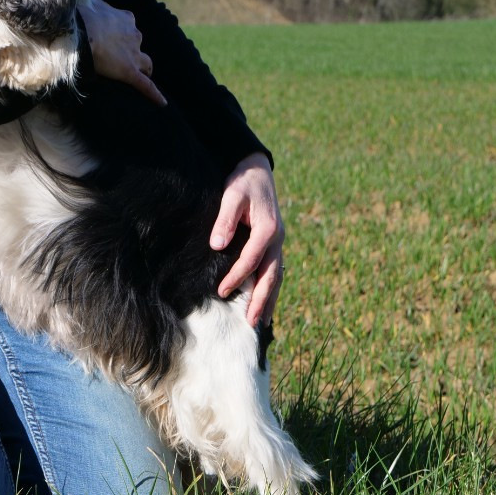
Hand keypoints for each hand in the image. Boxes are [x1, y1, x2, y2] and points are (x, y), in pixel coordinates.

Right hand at [78, 0, 166, 106]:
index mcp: (126, 19)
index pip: (129, 26)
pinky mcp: (131, 73)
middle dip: (133, 51)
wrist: (84, 31)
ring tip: (142, 75)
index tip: (115, 38)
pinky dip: (155, 94)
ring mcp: (134, 55)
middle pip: (138, 45)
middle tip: (121, 58)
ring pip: (146, 64)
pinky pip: (146, 86)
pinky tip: (162, 103)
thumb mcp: (90, 2)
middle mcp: (135, 36)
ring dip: (145, 69)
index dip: (123, 34)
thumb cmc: (84, 16)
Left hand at [211, 152, 284, 326]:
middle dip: (261, 300)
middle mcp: (277, 239)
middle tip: (251, 323)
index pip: (251, 260)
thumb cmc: (242, 182)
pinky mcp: (274, 244)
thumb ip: (225, 220)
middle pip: (270, 276)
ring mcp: (278, 243)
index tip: (221, 292)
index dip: (236, 277)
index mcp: (268, 229)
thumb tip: (217, 245)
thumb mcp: (232, 195)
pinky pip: (274, 270)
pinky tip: (264, 302)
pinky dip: (270, 288)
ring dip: (268, 300)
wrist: (257, 171)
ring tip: (261, 323)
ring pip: (275, 276)